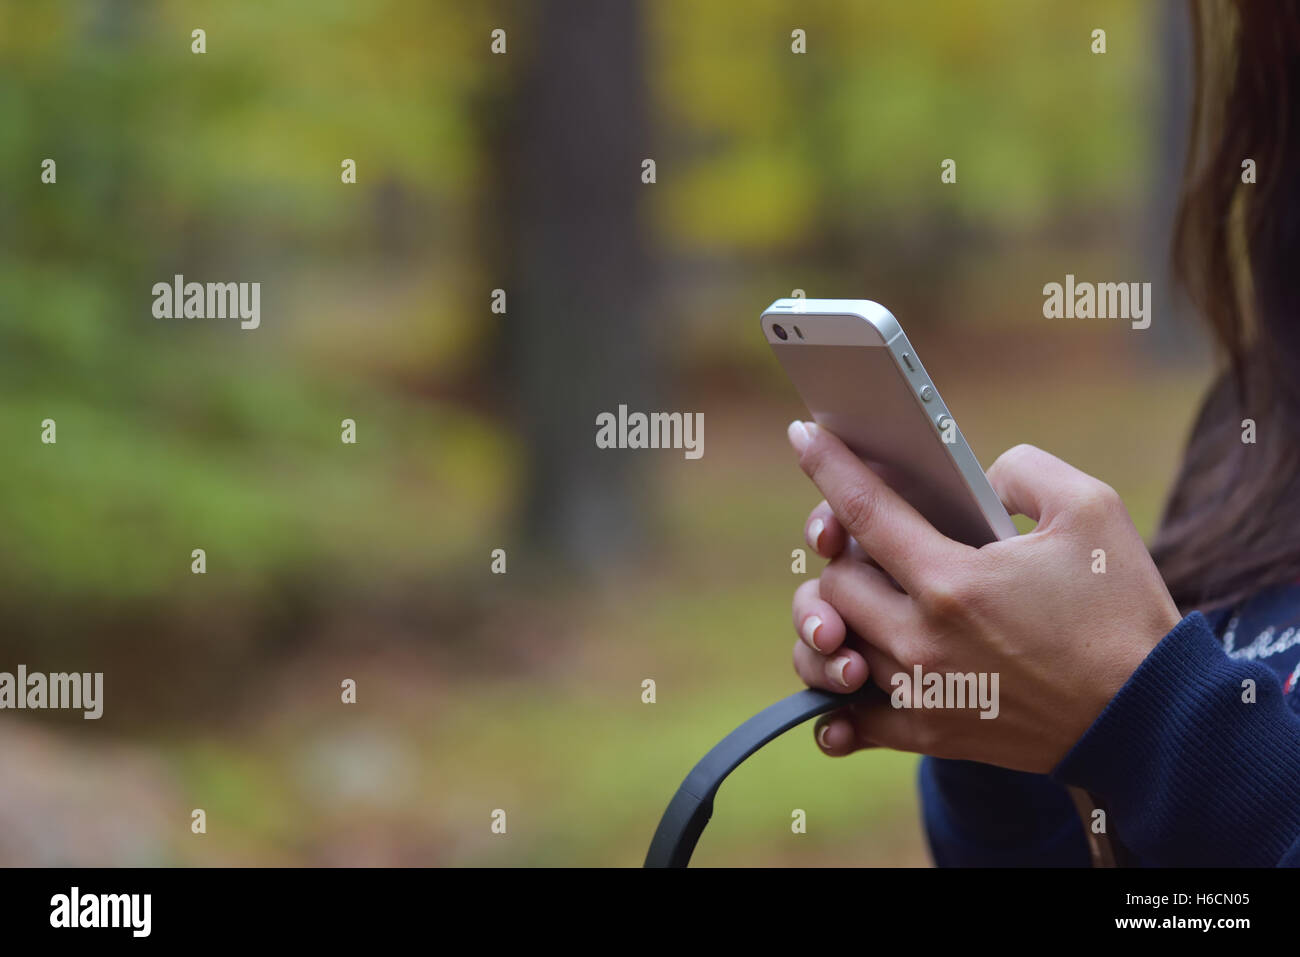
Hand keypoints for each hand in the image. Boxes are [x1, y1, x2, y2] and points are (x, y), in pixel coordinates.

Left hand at [786, 421, 1181, 773]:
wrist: (1150, 718)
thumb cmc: (1122, 609)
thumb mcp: (1091, 509)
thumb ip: (1021, 471)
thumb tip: (973, 479)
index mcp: (953, 580)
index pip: (862, 510)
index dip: (827, 465)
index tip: (803, 435)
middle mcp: (921, 641)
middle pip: (833, 583)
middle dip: (840, 553)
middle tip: (866, 540)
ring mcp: (920, 693)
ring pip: (829, 647)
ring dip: (832, 617)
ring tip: (854, 600)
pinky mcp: (930, 733)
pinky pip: (848, 722)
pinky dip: (834, 701)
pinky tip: (844, 673)